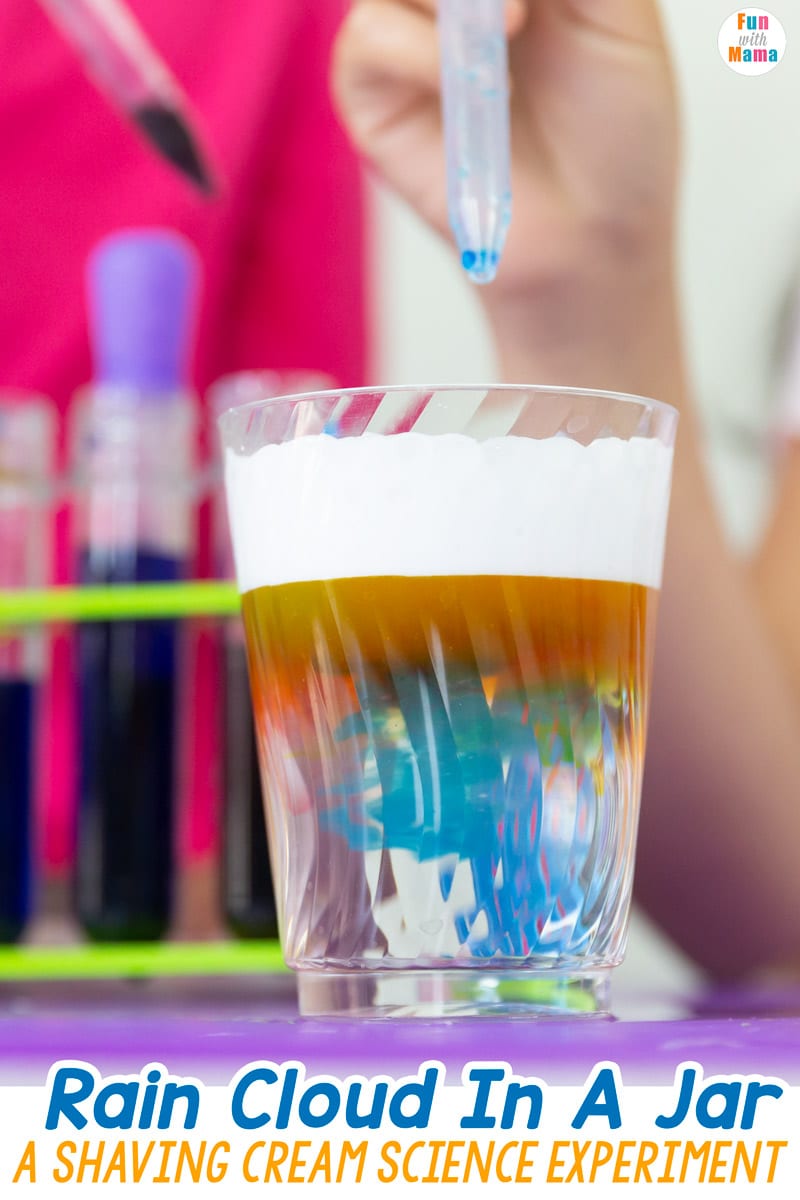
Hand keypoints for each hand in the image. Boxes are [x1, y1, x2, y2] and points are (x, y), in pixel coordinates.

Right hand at [332, 0, 677, 305]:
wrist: (597, 238)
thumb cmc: (618, 137)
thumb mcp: (620, 9)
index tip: (531, 3)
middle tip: (521, 7)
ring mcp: (406, 42)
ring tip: (511, 36)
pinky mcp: (374, 102)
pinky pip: (367, 40)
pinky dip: (419, 48)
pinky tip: (474, 83)